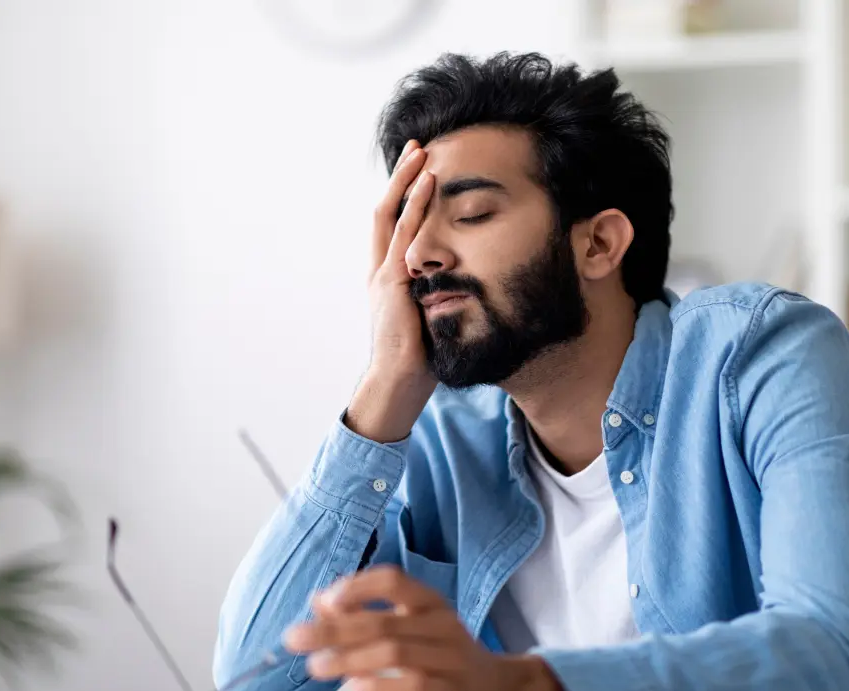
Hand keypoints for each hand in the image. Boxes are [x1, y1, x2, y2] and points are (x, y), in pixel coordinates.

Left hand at [283, 565, 571, 690]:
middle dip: (333, 629)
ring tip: (316, 666)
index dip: (357, 588)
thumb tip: (319, 601)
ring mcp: (450, 658)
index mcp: (430, 602)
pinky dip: (382, 685)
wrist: (497, 690)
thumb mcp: (411, 625)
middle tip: (296, 638)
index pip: (393, 581)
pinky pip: (415, 685)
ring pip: (394, 652)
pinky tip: (357, 686)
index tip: (324, 601)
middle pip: (382, 621)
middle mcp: (442, 625)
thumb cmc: (442, 653)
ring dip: (349, 659)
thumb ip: (368, 612)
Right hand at [345, 140, 438, 443]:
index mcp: (388, 278)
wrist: (399, 384)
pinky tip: (428, 185)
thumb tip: (467, 284)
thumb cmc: (420, 359)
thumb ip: (439, 295)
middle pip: (385, 211)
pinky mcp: (392, 283)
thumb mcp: (431, 317)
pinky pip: (404, 235)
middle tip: (416, 147)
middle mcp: (381, 270)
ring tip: (421, 152)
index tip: (419, 172)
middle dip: (400, 178)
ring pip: (390, 215)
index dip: (403, 197)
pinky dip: (416, 206)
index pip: (392, 227)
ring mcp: (384, 274)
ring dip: (406, 181)